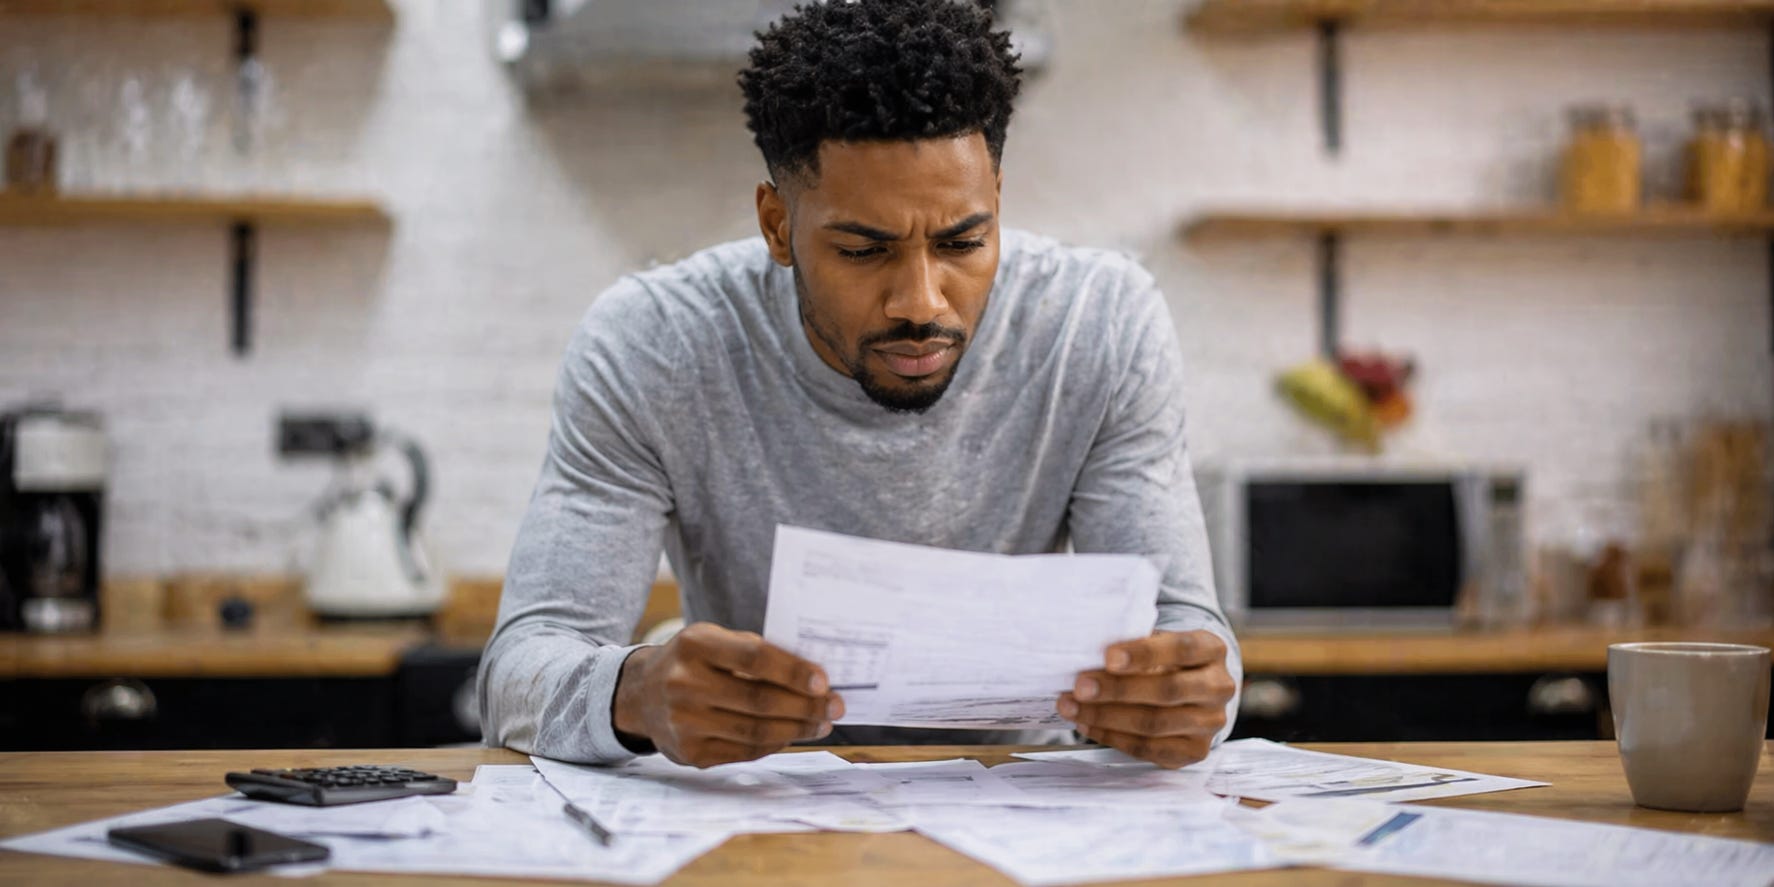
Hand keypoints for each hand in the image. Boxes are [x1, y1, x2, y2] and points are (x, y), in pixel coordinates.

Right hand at [612, 622, 843, 767]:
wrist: (641, 694)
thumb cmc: (692, 662)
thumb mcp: (713, 640)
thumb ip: (754, 652)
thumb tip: (812, 678)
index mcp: (695, 645)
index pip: (754, 659)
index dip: (792, 671)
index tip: (823, 681)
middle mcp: (684, 684)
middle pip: (759, 701)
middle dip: (806, 706)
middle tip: (835, 707)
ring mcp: (684, 723)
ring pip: (756, 732)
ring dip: (797, 729)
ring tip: (821, 724)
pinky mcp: (690, 753)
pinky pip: (744, 751)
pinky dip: (774, 744)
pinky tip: (791, 735)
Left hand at [1056, 629, 1235, 768]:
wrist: (1192, 691)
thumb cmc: (1165, 659)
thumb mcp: (1158, 642)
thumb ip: (1134, 646)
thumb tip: (1087, 651)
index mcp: (1212, 649)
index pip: (1181, 649)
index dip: (1143, 654)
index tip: (1107, 656)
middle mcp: (1219, 687)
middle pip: (1167, 690)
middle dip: (1117, 690)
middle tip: (1079, 686)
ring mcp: (1210, 723)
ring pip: (1155, 723)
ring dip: (1106, 716)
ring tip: (1072, 707)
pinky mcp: (1195, 751)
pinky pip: (1149, 748)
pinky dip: (1112, 737)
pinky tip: (1087, 724)